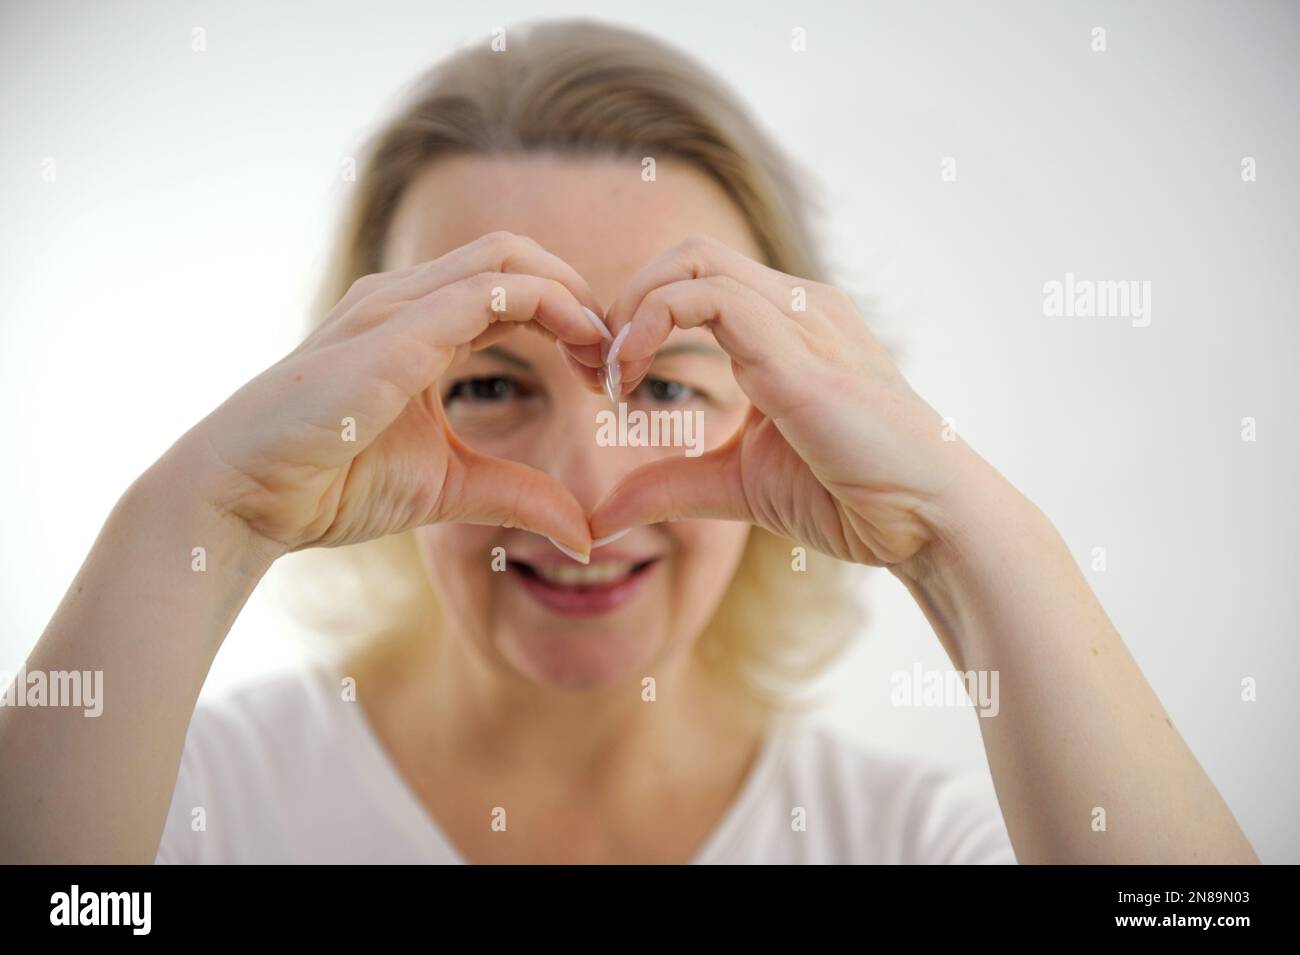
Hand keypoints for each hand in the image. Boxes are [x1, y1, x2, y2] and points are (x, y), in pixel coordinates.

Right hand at [167, 231, 610, 556]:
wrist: (246, 501)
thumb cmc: (331, 485)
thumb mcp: (452, 488)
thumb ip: (521, 495)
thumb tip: (585, 534)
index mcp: (419, 325)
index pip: (513, 288)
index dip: (571, 320)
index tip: (605, 376)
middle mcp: (407, 301)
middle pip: (518, 257)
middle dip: (581, 297)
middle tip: (616, 359)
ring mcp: (396, 306)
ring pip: (509, 258)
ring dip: (573, 296)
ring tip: (604, 352)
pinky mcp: (393, 331)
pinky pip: (486, 290)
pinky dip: (548, 305)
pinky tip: (579, 347)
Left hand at [582, 236, 991, 566]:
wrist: (927, 523)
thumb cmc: (851, 498)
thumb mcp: (736, 487)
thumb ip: (669, 486)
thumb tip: (600, 516)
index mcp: (787, 327)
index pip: (693, 279)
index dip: (633, 317)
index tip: (602, 383)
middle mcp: (795, 307)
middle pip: (686, 254)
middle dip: (622, 302)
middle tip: (595, 371)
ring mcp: (801, 320)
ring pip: (690, 262)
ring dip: (629, 312)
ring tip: (609, 378)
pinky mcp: (798, 351)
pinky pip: (708, 298)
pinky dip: (650, 324)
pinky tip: (629, 380)